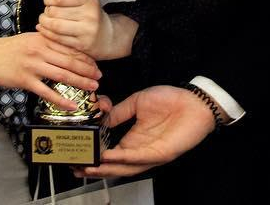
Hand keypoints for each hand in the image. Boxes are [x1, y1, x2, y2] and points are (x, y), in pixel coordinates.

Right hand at [0, 32, 100, 111]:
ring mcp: (33, 66)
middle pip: (70, 61)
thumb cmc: (9, 48)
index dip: (85, 57)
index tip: (96, 64)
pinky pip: (47, 92)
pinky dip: (61, 99)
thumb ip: (47, 42)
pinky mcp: (25, 80)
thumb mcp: (30, 39)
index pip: (69, 48)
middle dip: (87, 69)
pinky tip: (72, 105)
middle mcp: (40, 50)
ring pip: (62, 75)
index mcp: (43, 39)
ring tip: (92, 87)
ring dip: (80, 82)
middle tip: (100, 76)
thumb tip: (66, 49)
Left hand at [38, 0, 135, 59]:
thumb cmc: (89, 15)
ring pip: (55, 25)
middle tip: (46, 12)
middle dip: (46, 11)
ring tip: (44, 20)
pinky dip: (47, 33)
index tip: (48, 0)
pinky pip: (57, 38)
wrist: (106, 37)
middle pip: (56, 11)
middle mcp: (90, 14)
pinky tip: (45, 29)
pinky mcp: (82, 44)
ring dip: (44, 22)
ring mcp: (87, 30)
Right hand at [75, 85, 217, 178]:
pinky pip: (139, 158)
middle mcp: (139, 150)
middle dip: (95, 168)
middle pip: (114, 166)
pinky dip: (124, 158)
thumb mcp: (137, 102)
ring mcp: (150, 154)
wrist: (194, 101)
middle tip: (75, 167)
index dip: (94, 155)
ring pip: (124, 167)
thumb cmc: (170, 100)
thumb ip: (119, 111)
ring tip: (87, 166)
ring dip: (106, 168)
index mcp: (133, 139)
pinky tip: (110, 156)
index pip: (110, 153)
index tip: (77, 153)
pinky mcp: (160, 154)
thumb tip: (101, 115)